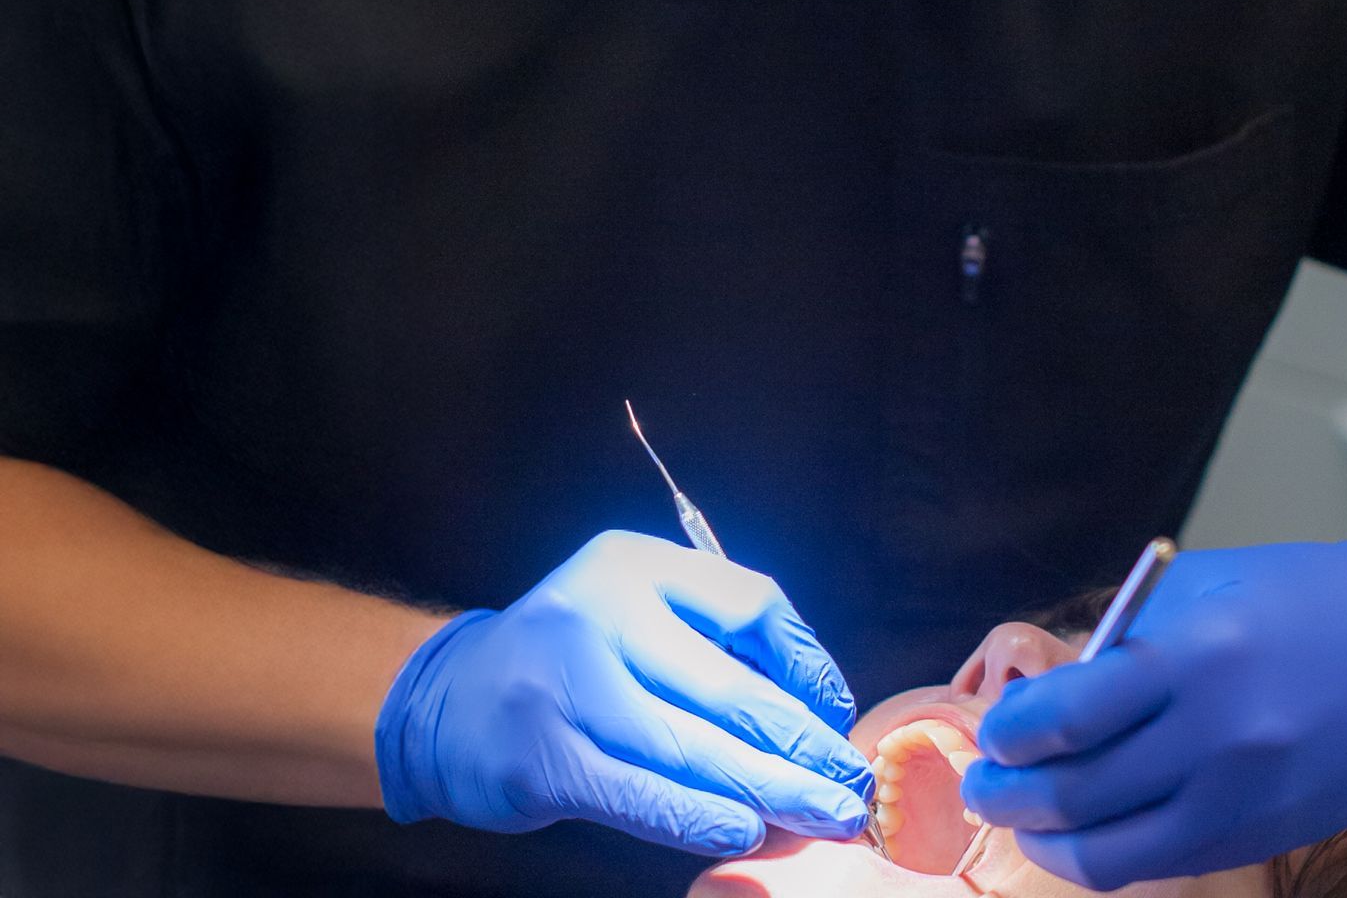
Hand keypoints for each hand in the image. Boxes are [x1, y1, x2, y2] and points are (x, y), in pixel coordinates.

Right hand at [375, 531, 874, 855]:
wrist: (448, 699)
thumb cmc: (570, 656)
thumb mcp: (633, 609)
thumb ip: (709, 639)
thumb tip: (812, 705)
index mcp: (635, 563)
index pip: (748, 601)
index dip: (806, 660)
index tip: (837, 710)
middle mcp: (599, 610)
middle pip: (726, 682)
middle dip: (800, 740)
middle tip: (851, 781)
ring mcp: (565, 684)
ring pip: (689, 746)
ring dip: (767, 787)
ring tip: (821, 812)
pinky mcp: (542, 757)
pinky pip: (640, 793)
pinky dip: (698, 816)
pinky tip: (744, 829)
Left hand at [961, 541, 1346, 889]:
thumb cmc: (1305, 601)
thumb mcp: (1202, 594)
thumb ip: (1127, 648)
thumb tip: (1053, 696)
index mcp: (1193, 658)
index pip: (1067, 716)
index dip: (1011, 733)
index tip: (991, 730)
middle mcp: (1213, 737)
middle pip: (1077, 792)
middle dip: (1010, 793)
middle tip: (983, 782)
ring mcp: (1238, 798)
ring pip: (1110, 850)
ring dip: (1047, 838)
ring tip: (1020, 816)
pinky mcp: (1257, 836)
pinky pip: (1159, 861)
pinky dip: (1106, 855)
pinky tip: (1082, 833)